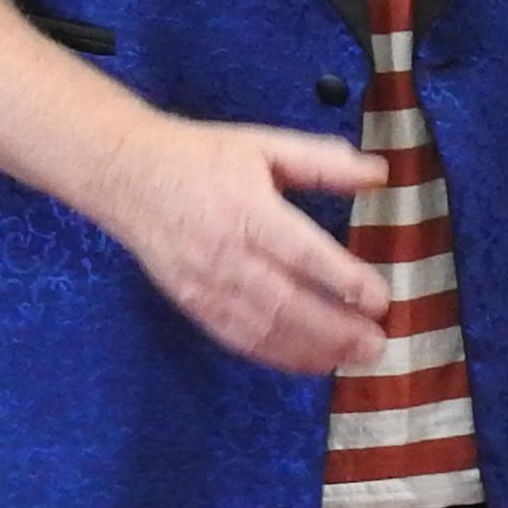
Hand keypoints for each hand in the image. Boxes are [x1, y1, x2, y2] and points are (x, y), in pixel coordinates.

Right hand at [100, 115, 390, 373]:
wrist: (127, 176)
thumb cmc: (201, 157)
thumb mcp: (264, 145)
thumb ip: (322, 162)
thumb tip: (380, 173)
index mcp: (247, 210)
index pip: (301, 253)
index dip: (343, 280)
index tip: (381, 299)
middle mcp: (226, 254)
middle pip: (286, 303)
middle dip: (336, 330)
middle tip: (379, 343)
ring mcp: (206, 286)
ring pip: (264, 330)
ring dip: (313, 351)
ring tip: (354, 359)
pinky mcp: (193, 305)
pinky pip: (239, 338)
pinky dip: (278, 356)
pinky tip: (312, 362)